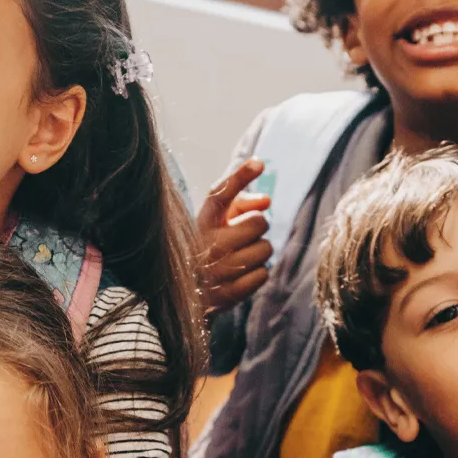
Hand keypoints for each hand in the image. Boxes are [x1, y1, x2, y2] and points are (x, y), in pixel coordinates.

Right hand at [197, 157, 272, 315]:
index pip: (220, 193)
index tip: (259, 164)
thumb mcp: (222, 220)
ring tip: (241, 256)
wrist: (191, 293)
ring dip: (260, 252)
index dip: (240, 177)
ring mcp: (216, 270)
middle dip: (258, 227)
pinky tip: (241, 275)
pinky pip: (263, 274)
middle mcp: (205, 243)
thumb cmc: (213, 246)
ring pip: (265, 249)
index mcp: (203, 220)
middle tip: (244, 235)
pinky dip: (257, 274)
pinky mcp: (226, 294)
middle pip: (259, 222)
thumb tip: (266, 200)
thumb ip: (243, 202)